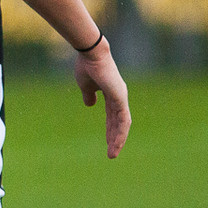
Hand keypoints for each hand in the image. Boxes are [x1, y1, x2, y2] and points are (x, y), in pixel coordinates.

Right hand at [73, 37, 131, 157]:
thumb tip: (90, 105)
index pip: (113, 116)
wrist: (90, 54)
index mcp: (111, 93)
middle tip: (112, 153)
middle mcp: (119, 96)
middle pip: (119, 122)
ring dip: (118, 139)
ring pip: (122, 124)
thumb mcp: (85, 85)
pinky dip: (120, 132)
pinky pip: (123, 119)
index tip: (108, 142)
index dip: (110, 129)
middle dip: (115, 138)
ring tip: (112, 153)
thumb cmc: (87, 66)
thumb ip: (89, 95)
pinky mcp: (120, 98)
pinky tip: (116, 142)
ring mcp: (121, 97)